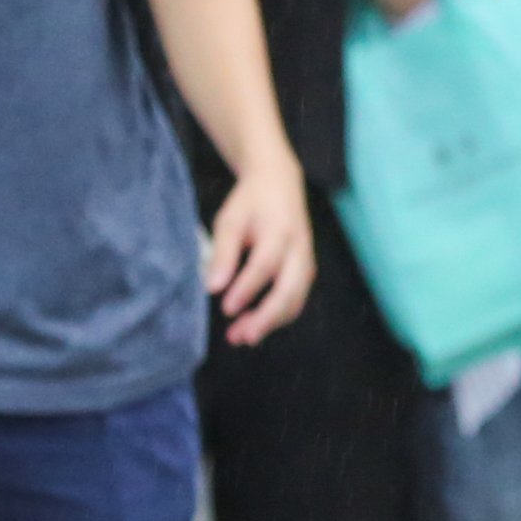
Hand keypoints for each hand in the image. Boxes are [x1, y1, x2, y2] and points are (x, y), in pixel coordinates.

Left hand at [202, 166, 314, 346]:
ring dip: (272, 322)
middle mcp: (299, 249)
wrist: (280, 183)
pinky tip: (256, 323)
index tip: (226, 309)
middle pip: (289, 289)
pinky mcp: (306, 270)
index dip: (247, 289)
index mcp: (280, 231)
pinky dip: (279, 316)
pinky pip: (297, 298)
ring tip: (243, 337)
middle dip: (266, 317)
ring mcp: (306, 261)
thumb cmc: (251, 202)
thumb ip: (223, 253)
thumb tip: (213, 288)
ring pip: (296, 299)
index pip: (264, 265)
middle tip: (241, 337)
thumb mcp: (230, 220)